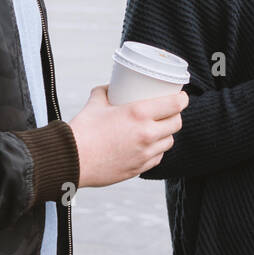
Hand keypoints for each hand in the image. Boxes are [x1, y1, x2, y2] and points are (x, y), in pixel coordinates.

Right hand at [69, 85, 187, 187]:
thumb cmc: (82, 130)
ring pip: (169, 142)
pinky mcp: (139, 168)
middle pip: (176, 123)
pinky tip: (149, 146)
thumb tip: (111, 86)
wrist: (70, 160)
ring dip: (167, 134)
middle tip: (169, 111)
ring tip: (159, 128)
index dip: (182, 99)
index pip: (175, 104)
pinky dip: (156, 150)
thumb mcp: (95, 103)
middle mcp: (147, 133)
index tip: (181, 96)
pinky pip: (157, 157)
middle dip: (176, 115)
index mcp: (139, 113)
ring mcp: (145, 153)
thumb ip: (105, 92)